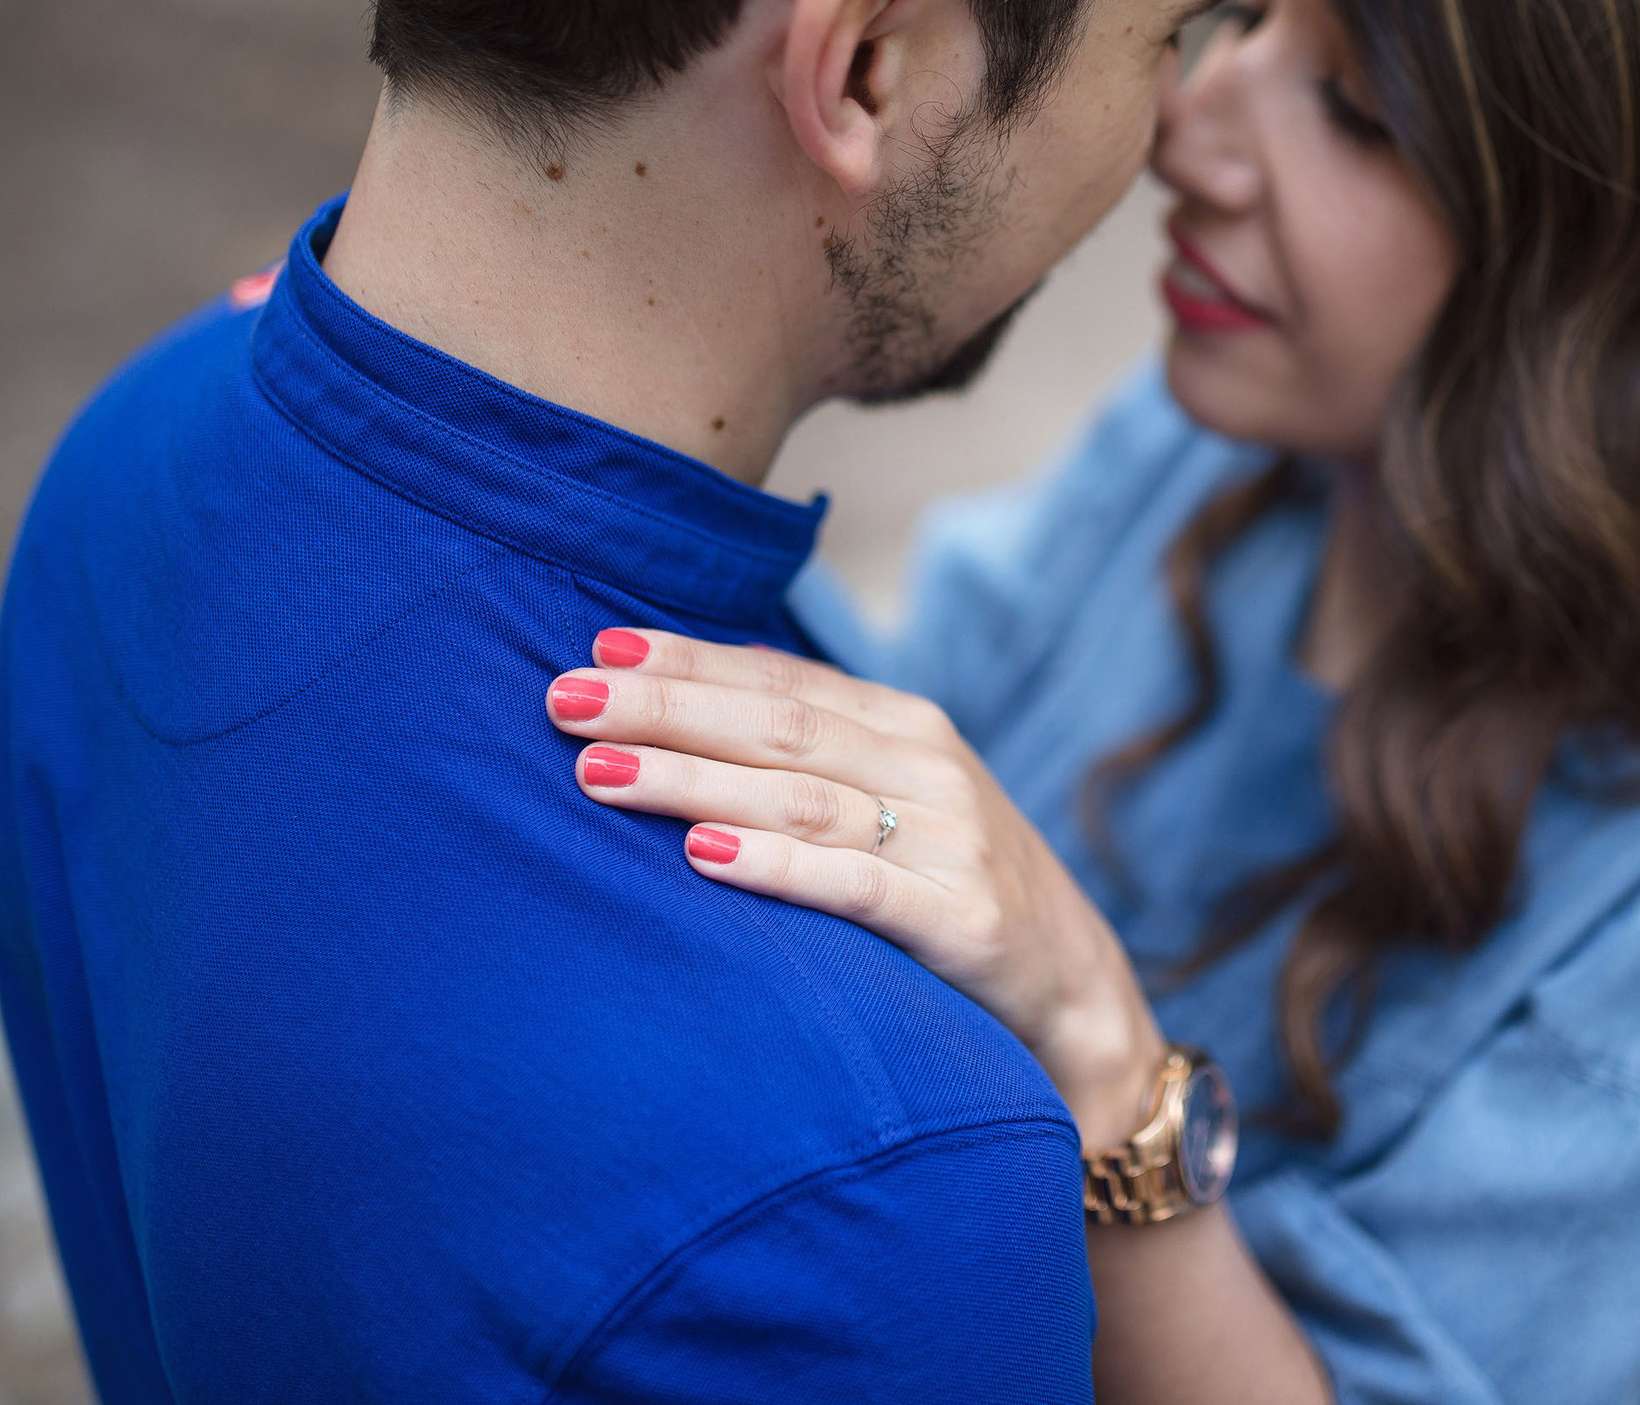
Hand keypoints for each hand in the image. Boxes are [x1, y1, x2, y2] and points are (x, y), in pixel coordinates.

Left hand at [546, 629, 1166, 1145]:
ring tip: (602, 773)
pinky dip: (776, 866)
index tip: (595, 649)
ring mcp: (950, 842)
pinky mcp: (962, 922)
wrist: (1075, 991)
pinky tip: (703, 856)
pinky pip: (855, 887)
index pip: (781, 677)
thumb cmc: (955, 889)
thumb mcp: (898, 803)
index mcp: (907, 726)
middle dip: (665, 707)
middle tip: (564, 700)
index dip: (688, 660)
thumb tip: (678, 710)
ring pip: (802, 795)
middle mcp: (930, 769)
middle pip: (779, 724)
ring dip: (693, 779)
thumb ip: (812, 758)